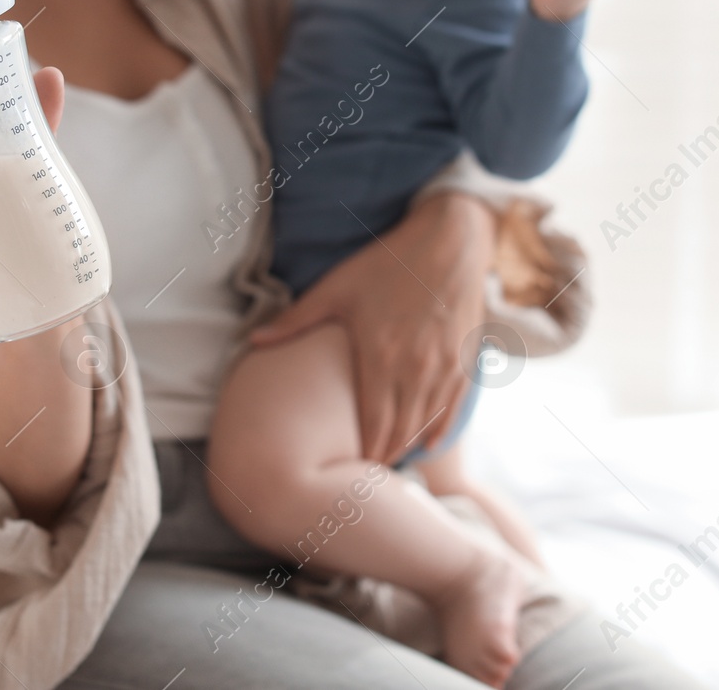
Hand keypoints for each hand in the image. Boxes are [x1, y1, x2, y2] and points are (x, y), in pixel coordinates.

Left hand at [249, 191, 496, 463]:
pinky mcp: (464, 362)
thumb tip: (254, 342)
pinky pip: (453, 410)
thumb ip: (295, 321)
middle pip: (399, 431)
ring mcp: (444, 367)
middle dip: (382, 457)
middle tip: (367, 476)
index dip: (363, 453)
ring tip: (391, 464)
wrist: (448, 243)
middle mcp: (415, 369)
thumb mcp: (336, 288)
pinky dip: (439, 432)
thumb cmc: (388, 263)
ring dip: (408, 447)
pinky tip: (428, 445)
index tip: (351, 472)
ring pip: (426, 425)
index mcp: (380, 356)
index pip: (372, 424)